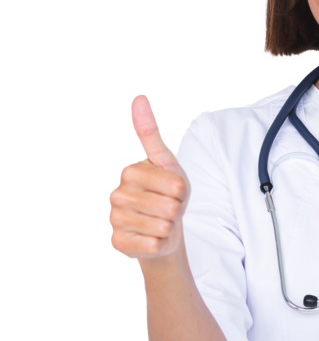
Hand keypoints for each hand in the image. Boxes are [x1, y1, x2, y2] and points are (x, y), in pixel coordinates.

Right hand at [109, 94, 189, 260]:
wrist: (161, 228)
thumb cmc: (166, 192)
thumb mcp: (166, 161)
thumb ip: (150, 132)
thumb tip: (138, 96)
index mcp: (130, 171)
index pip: (175, 184)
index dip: (182, 190)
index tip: (173, 190)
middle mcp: (117, 194)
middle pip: (169, 206)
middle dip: (176, 210)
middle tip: (167, 209)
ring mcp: (115, 219)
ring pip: (161, 226)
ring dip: (168, 226)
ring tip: (160, 221)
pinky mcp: (118, 242)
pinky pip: (152, 244)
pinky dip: (159, 242)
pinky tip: (151, 237)